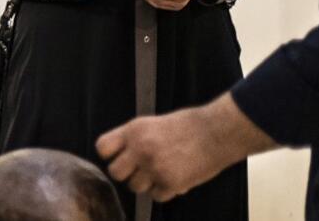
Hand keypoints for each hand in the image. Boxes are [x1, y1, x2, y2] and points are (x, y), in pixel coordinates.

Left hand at [96, 93, 276, 200]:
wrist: (216, 132)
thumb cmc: (187, 125)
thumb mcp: (152, 123)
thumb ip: (134, 139)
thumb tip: (120, 157)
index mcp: (133, 130)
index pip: (102, 148)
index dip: (110, 155)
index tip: (120, 156)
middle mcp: (140, 149)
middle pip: (115, 172)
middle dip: (127, 173)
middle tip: (140, 169)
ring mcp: (154, 167)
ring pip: (135, 187)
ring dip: (146, 183)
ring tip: (161, 171)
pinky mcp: (170, 183)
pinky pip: (156, 196)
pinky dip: (164, 191)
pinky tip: (174, 178)